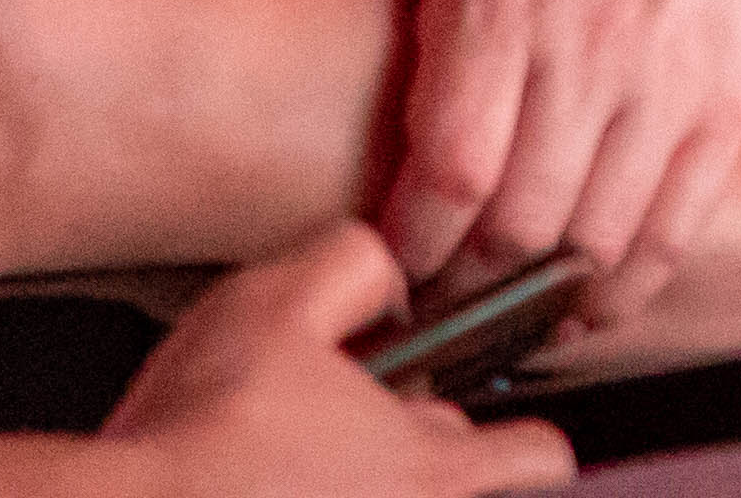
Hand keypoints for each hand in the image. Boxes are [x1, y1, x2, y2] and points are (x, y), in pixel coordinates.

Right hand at [41, 226, 574, 497]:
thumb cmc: (203, 426)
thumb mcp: (281, 298)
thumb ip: (354, 266)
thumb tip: (384, 275)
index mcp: (429, 467)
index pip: (538, 457)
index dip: (527, 433)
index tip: (512, 423)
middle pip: (454, 487)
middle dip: (412, 451)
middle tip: (344, 419)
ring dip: (347, 480)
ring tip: (281, 456)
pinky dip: (296, 491)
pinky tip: (250, 480)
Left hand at [201, 0, 740, 319]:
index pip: (452, 165)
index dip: (413, 242)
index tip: (382, 270)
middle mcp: (588, 50)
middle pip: (520, 223)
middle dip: (466, 287)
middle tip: (429, 308)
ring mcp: (661, 87)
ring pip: (596, 240)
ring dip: (540, 299)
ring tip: (493, 315)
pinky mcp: (716, 110)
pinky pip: (674, 232)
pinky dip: (626, 289)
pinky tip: (580, 307)